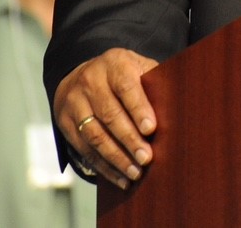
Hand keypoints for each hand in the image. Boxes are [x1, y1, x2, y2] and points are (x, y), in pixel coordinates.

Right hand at [53, 48, 159, 188]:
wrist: (80, 75)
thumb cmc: (121, 76)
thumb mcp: (138, 68)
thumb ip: (154, 83)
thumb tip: (176, 108)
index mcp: (115, 63)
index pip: (126, 86)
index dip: (138, 108)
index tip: (151, 129)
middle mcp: (91, 80)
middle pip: (110, 114)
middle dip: (129, 140)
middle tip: (146, 159)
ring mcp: (74, 102)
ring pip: (95, 135)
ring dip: (116, 158)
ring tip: (135, 173)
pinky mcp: (64, 122)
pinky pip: (84, 149)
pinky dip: (103, 166)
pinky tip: (119, 177)